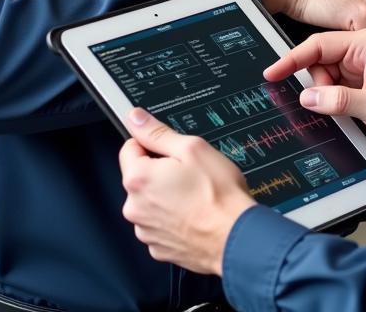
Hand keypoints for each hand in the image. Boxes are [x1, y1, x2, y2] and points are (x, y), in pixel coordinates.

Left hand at [119, 109, 255, 275]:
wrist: (236, 237)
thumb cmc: (218, 195)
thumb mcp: (192, 148)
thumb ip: (158, 132)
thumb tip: (135, 118)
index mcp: (138, 179)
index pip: (130, 147)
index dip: (153, 144)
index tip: (172, 151)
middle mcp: (135, 208)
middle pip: (140, 176)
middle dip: (160, 171)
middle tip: (189, 173)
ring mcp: (145, 231)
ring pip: (150, 201)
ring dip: (166, 196)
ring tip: (194, 196)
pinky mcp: (158, 248)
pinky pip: (159, 224)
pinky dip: (172, 218)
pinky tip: (193, 214)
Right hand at [264, 28, 365, 160]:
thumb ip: (340, 100)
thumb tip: (307, 97)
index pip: (319, 44)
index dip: (292, 59)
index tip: (272, 73)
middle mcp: (363, 48)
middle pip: (318, 58)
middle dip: (316, 82)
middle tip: (328, 103)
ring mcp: (359, 64)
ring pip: (323, 73)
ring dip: (325, 92)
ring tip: (348, 108)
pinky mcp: (358, 80)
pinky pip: (331, 84)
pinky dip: (330, 97)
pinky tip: (344, 109)